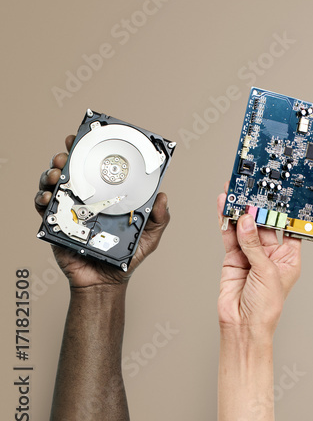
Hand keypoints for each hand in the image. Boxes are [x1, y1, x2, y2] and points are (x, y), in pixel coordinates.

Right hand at [33, 134, 169, 289]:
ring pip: (54, 185)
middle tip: (66, 153)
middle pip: (72, 172)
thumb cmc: (127, 258)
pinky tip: (46, 196)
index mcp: (107, 198)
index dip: (92, 152)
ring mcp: (70, 211)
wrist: (106, 282)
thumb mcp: (149, 236)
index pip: (98, 170)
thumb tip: (163, 197)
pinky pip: (43, 208)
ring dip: (51, 174)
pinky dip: (41, 199)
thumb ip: (158, 218)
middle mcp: (87, 200)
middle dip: (66, 157)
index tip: (88, 137)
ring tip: (55, 173)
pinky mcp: (56, 225)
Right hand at [216, 194, 301, 337]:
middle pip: (265, 225)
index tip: (280, 195)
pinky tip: (224, 206)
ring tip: (236, 192)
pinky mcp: (233, 258)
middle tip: (253, 190)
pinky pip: (230, 236)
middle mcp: (270, 254)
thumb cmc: (266, 307)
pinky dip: (226, 221)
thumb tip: (247, 222)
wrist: (243, 325)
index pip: (288, 229)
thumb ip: (254, 245)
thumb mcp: (266, 272)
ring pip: (246, 227)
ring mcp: (251, 255)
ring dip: (240, 211)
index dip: (284, 213)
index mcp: (289, 257)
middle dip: (258, 208)